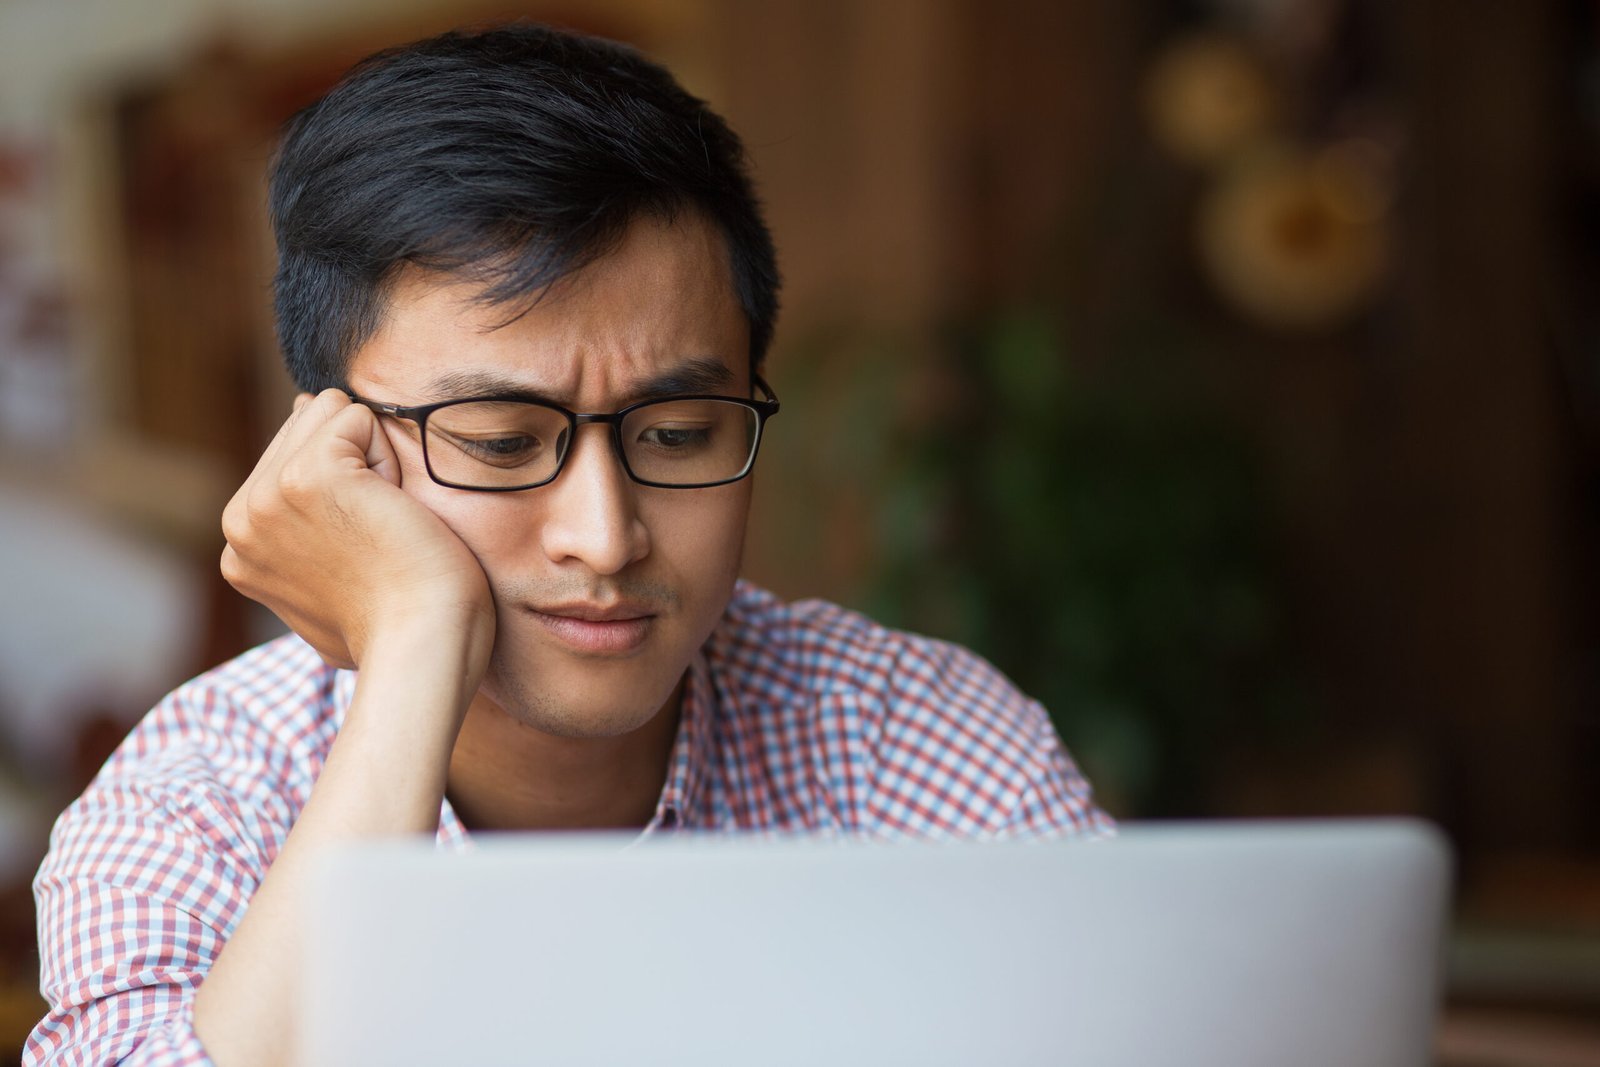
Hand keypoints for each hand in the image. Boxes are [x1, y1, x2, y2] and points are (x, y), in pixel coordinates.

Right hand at [220, 389, 494, 674]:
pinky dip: (390, 456)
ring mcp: (268, 497)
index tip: (361, 549)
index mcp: (242, 546)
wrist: (425, 646)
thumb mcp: (331, 579)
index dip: (348, 487)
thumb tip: (301, 410)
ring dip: (374, 460)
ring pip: (329, 413)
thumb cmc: (400, 620)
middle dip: (358, 466)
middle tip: (377, 536)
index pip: (291, 456)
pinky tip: (391, 510)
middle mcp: (242, 520)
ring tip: (383, 524)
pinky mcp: (308, 477)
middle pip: (306, 426)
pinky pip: (356, 416)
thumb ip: (304, 517)